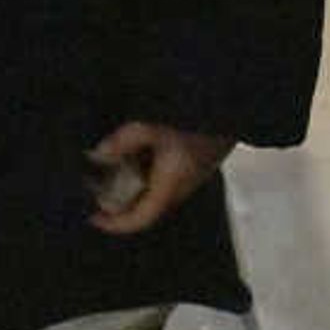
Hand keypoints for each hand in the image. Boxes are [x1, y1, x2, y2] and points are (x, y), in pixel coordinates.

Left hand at [86, 120, 233, 234]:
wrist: (236, 105)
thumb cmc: (198, 118)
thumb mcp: (153, 126)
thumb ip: (122, 141)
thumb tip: (98, 155)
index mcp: (171, 185)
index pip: (140, 219)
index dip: (115, 224)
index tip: (93, 217)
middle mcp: (183, 186)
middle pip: (146, 208)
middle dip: (119, 203)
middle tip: (95, 189)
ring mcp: (192, 176)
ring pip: (155, 193)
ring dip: (132, 187)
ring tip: (110, 171)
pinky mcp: (196, 163)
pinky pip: (165, 178)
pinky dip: (145, 174)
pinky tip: (135, 155)